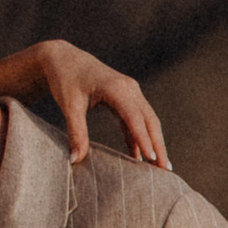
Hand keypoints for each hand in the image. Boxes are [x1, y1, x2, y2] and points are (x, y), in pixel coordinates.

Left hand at [0, 37, 166, 168]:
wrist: (62, 58)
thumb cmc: (64, 79)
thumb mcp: (69, 105)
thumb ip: (75, 132)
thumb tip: (74, 160)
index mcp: (116, 87)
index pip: (134, 117)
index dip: (143, 139)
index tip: (152, 159)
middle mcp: (128, 88)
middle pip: (149, 120)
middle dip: (158, 145)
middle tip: (166, 170)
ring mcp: (130, 91)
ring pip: (147, 120)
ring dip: (153, 142)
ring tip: (159, 167)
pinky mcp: (126, 96)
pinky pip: (137, 119)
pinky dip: (139, 136)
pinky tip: (140, 155)